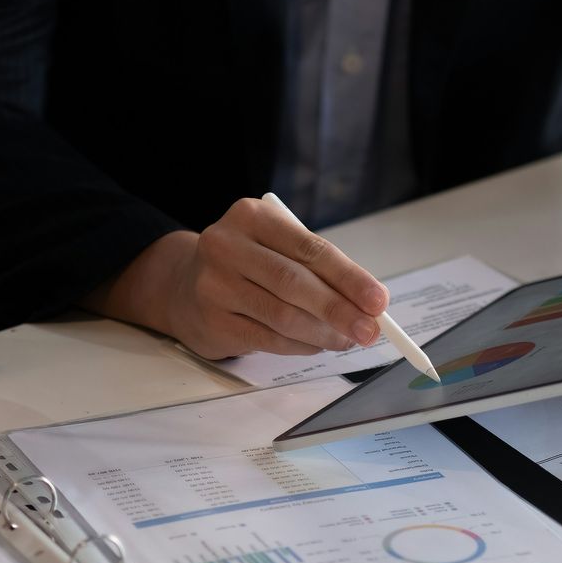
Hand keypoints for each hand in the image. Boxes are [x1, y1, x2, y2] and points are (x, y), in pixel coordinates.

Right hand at [90, 199, 389, 358]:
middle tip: (370, 330)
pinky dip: (300, 346)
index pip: (310, 248)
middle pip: (295, 282)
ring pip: (283, 315)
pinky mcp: (212, 321)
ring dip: (323, 333)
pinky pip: (268, 339)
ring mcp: (214, 285)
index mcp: (250, 216)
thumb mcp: (275, 247)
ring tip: (347, 340)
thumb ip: (317, 269)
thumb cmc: (247, 264)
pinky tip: (317, 345)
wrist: (182, 285)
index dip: (349, 277)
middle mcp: (226, 245)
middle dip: (339, 310)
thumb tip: (368, 305)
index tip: (378, 301)